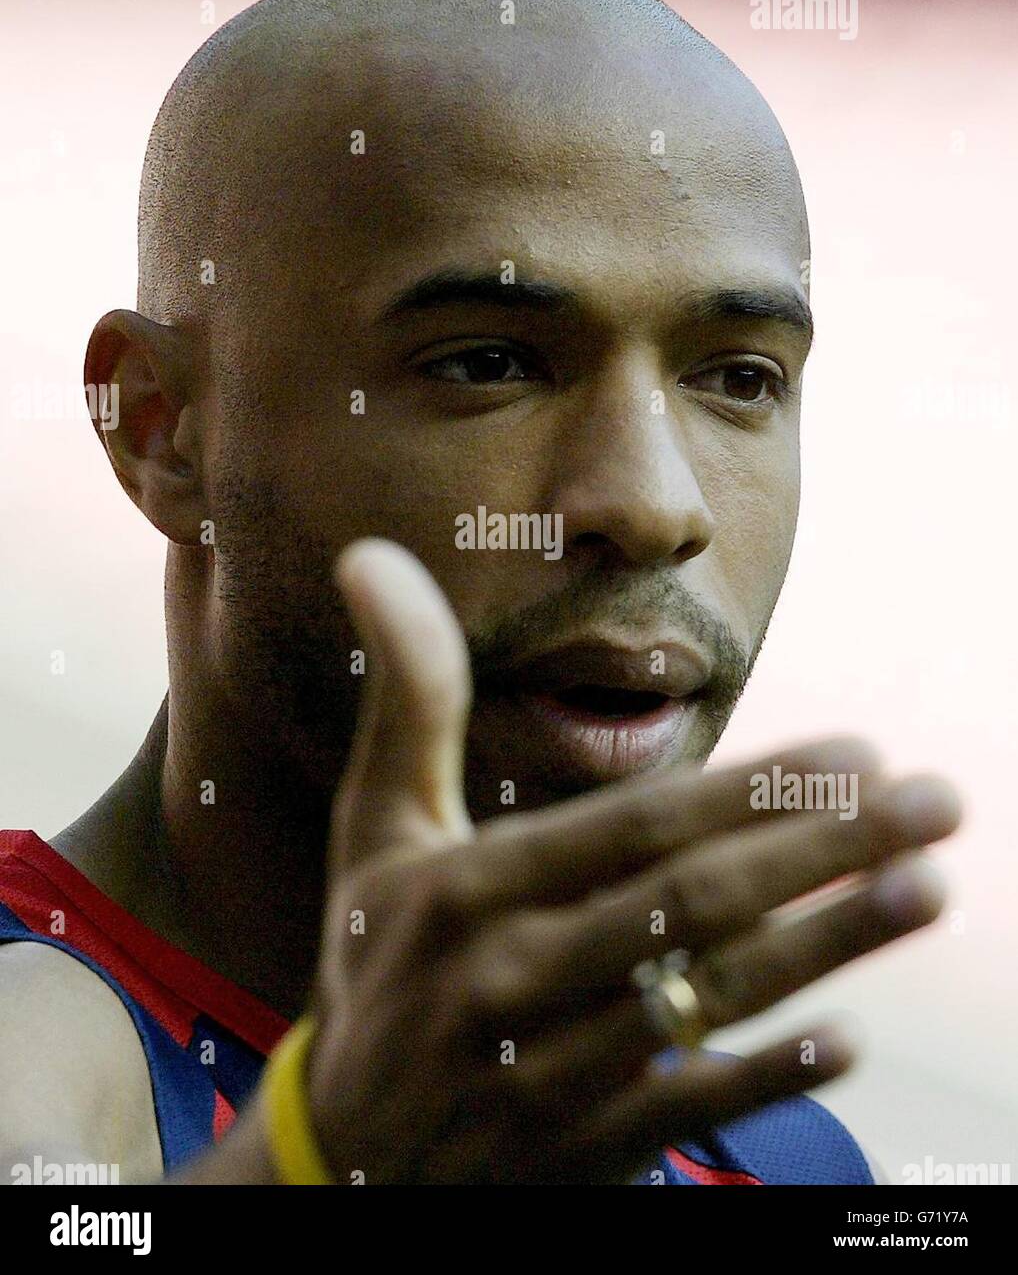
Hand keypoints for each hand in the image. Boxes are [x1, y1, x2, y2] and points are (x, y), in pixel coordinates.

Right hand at [303, 539, 959, 1183]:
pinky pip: (679, 1108)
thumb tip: (370, 551)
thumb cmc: (378, 955)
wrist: (341, 1147)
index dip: (750, 789)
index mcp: (465, 889)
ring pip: (701, 999)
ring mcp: (538, 1075)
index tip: (858, 752)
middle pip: (690, 904)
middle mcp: (503, 979)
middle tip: (936, 801)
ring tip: (928, 890)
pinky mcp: (570, 1154)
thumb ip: (407, 698)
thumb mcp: (378, 824)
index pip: (633, 828)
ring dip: (827, 946)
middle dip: (823, 850)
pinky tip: (847, 1037)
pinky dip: (762, 1073)